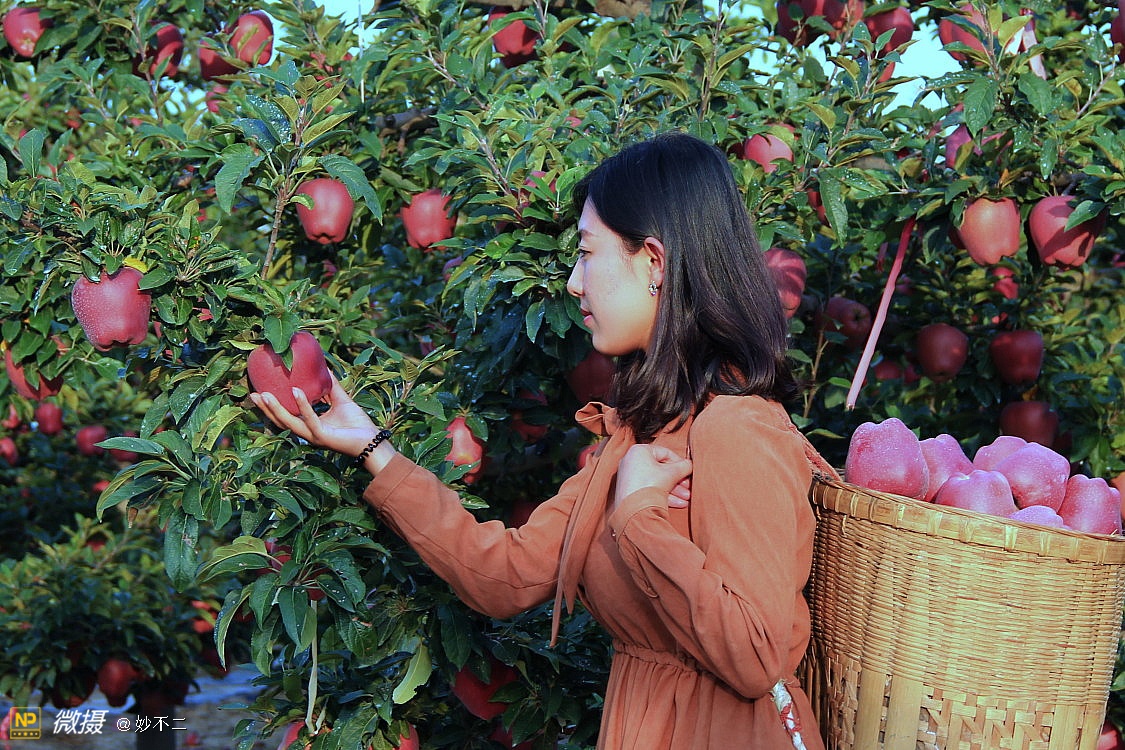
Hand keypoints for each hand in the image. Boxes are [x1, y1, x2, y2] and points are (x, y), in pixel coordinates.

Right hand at [249, 372, 387, 459]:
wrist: (373, 441)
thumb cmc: (358, 425)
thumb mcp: (341, 401)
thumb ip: (331, 387)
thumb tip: (323, 368)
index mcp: (310, 425)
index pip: (287, 416)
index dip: (272, 406)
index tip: (260, 391)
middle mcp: (308, 432)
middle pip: (280, 421)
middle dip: (266, 409)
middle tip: (253, 394)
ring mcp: (314, 436)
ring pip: (289, 423)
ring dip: (275, 409)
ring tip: (264, 394)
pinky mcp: (323, 436)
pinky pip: (310, 419)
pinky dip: (303, 405)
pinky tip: (296, 391)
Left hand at [615, 444, 692, 509]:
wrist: (634, 510)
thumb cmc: (649, 486)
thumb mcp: (672, 474)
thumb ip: (684, 466)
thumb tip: (690, 465)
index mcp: (639, 451)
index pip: (665, 453)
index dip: (679, 463)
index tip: (688, 471)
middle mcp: (632, 462)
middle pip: (661, 469)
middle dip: (678, 480)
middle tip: (688, 487)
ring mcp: (630, 477)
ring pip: (657, 481)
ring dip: (674, 489)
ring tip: (686, 498)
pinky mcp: (631, 491)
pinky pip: (650, 490)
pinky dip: (664, 495)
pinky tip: (679, 503)